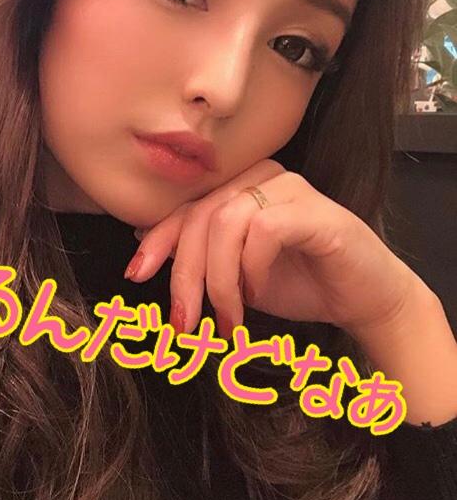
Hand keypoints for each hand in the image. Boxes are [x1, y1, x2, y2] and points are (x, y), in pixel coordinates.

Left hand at [125, 159, 419, 338]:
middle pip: (200, 217)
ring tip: (227, 318)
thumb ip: (197, 253)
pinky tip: (257, 294)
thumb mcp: (233, 273)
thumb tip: (145, 242)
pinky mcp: (314, 210)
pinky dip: (251, 268)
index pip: (186, 208)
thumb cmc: (299, 283)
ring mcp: (289, 189)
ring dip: (218, 280)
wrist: (363, 299)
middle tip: (184, 322)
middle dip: (185, 275)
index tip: (135, 274)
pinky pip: (262, 229)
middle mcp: (260, 178)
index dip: (157, 240)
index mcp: (239, 187)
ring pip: (225, 223)